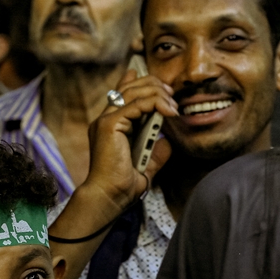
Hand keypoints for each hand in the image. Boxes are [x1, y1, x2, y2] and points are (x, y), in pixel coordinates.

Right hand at [86, 68, 177, 210]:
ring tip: (174, 106)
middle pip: (129, 88)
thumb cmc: (123, 186)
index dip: (139, 82)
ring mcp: (105, 120)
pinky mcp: (109, 124)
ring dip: (158, 94)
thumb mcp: (146, 165)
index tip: (162, 86)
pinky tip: (169, 112)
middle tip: (172, 94)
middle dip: (154, 86)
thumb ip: (155, 150)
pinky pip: (135, 104)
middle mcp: (105, 120)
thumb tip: (167, 140)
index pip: (122, 94)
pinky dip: (155, 103)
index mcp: (111, 127)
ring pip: (133, 92)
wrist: (109, 196)